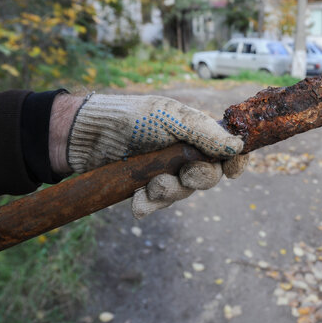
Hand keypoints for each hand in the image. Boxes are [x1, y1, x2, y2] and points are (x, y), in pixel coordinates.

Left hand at [63, 94, 246, 216]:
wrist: (84, 137)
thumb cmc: (129, 118)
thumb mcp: (168, 117)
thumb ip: (202, 132)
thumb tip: (237, 145)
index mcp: (194, 132)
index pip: (226, 150)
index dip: (234, 162)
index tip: (234, 171)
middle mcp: (182, 154)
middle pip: (208, 177)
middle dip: (197, 179)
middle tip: (185, 174)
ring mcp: (164, 172)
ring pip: (182, 194)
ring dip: (168, 191)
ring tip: (150, 184)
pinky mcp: (144, 189)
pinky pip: (157, 205)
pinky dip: (148, 204)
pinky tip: (137, 200)